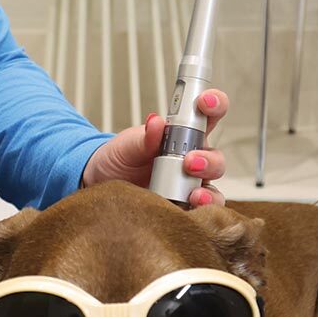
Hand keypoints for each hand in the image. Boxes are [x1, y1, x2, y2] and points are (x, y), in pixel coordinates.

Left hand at [79, 89, 228, 206]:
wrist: (101, 183)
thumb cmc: (120, 158)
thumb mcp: (128, 144)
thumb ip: (145, 136)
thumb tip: (156, 122)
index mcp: (182, 135)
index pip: (207, 115)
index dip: (214, 104)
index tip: (205, 103)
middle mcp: (192, 159)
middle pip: (216, 158)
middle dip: (208, 160)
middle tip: (190, 162)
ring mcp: (188, 185)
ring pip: (213, 188)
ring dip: (209, 192)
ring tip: (195, 195)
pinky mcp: (182, 207)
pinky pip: (200, 213)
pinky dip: (198, 213)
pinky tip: (188, 211)